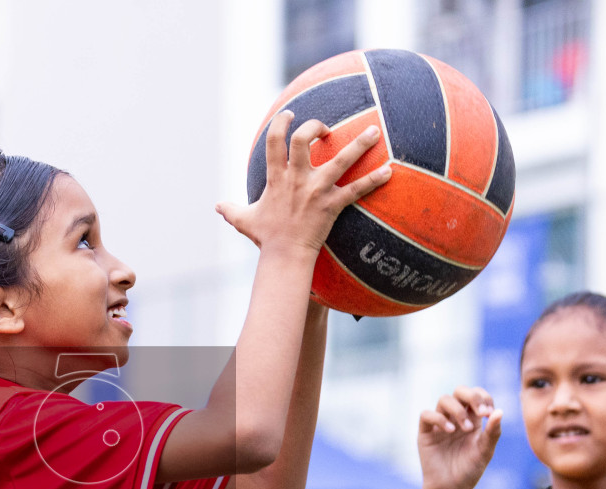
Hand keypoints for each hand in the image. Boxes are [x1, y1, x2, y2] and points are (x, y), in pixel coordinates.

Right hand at [215, 113, 390, 255]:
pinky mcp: (333, 205)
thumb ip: (231, 210)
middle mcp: (297, 179)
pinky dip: (374, 180)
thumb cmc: (266, 238)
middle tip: (324, 127)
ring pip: (341, 160)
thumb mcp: (244, 221)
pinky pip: (357, 189)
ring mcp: (317, 191)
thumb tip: (217, 206)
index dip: (282, 123)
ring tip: (375, 130)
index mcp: (276, 178)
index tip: (290, 115)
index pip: (275, 142)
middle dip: (314, 127)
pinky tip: (389, 171)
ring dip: (360, 144)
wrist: (285, 256)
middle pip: (303, 141)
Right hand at [417, 387, 501, 488]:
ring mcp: (439, 424)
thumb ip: (492, 432)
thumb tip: (500, 411)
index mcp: (472, 419)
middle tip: (481, 412)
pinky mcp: (425, 433)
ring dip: (458, 410)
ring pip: (444, 399)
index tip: (489, 413)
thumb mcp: (485, 451)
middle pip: (460, 391)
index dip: (484, 398)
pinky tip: (450, 431)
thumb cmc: (469, 472)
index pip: (477, 395)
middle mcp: (455, 418)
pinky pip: (426, 415)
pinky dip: (438, 418)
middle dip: (472, 396)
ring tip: (465, 429)